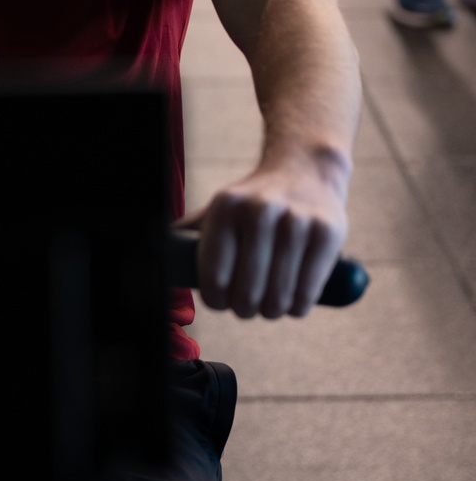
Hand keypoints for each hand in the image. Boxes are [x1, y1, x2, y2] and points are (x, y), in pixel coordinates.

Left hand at [181, 153, 349, 319]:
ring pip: (277, 299)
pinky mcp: (328, 232)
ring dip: (272, 311)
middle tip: (248, 305)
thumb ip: (187, 234)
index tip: (222, 300)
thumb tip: (151, 250)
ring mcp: (297, 221)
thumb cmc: (254, 201)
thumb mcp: (219, 208)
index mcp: (226, 208)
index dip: (216, 300)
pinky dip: (298, 307)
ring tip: (270, 303)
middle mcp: (260, 211)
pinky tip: (294, 301)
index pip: (213, 279)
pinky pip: (307, 294)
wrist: (307, 169)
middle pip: (245, 294)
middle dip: (245, 309)